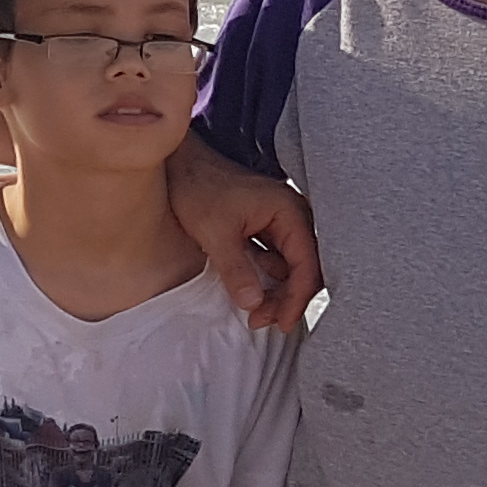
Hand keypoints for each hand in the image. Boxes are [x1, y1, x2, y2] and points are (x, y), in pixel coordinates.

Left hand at [167, 133, 321, 329]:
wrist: (178, 164)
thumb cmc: (197, 188)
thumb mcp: (215, 232)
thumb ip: (236, 269)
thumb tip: (254, 304)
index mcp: (289, 210)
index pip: (307, 263)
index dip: (297, 297)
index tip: (281, 322)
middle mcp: (292, 214)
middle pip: (304, 267)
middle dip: (287, 298)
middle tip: (262, 321)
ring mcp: (280, 221)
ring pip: (289, 266)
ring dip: (276, 292)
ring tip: (255, 314)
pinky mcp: (265, 228)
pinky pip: (275, 260)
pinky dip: (266, 279)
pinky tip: (250, 294)